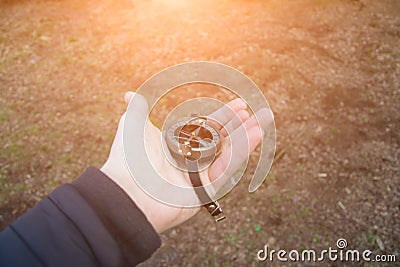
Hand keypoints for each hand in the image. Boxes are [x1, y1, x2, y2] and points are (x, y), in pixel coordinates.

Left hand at [101, 92, 270, 232]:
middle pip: (222, 139)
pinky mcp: (205, 190)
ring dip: (248, 135)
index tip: (241, 105)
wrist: (127, 191)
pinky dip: (243, 150)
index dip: (225, 115)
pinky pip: (227, 167)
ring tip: (266, 119)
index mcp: (177, 144)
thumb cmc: (128, 157)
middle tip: (259, 112)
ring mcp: (198, 175)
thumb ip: (138, 108)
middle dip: (241, 125)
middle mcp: (190, 159)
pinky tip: (256, 134)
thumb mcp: (132, 124)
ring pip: (229, 151)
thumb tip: (128, 94)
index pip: (207, 127)